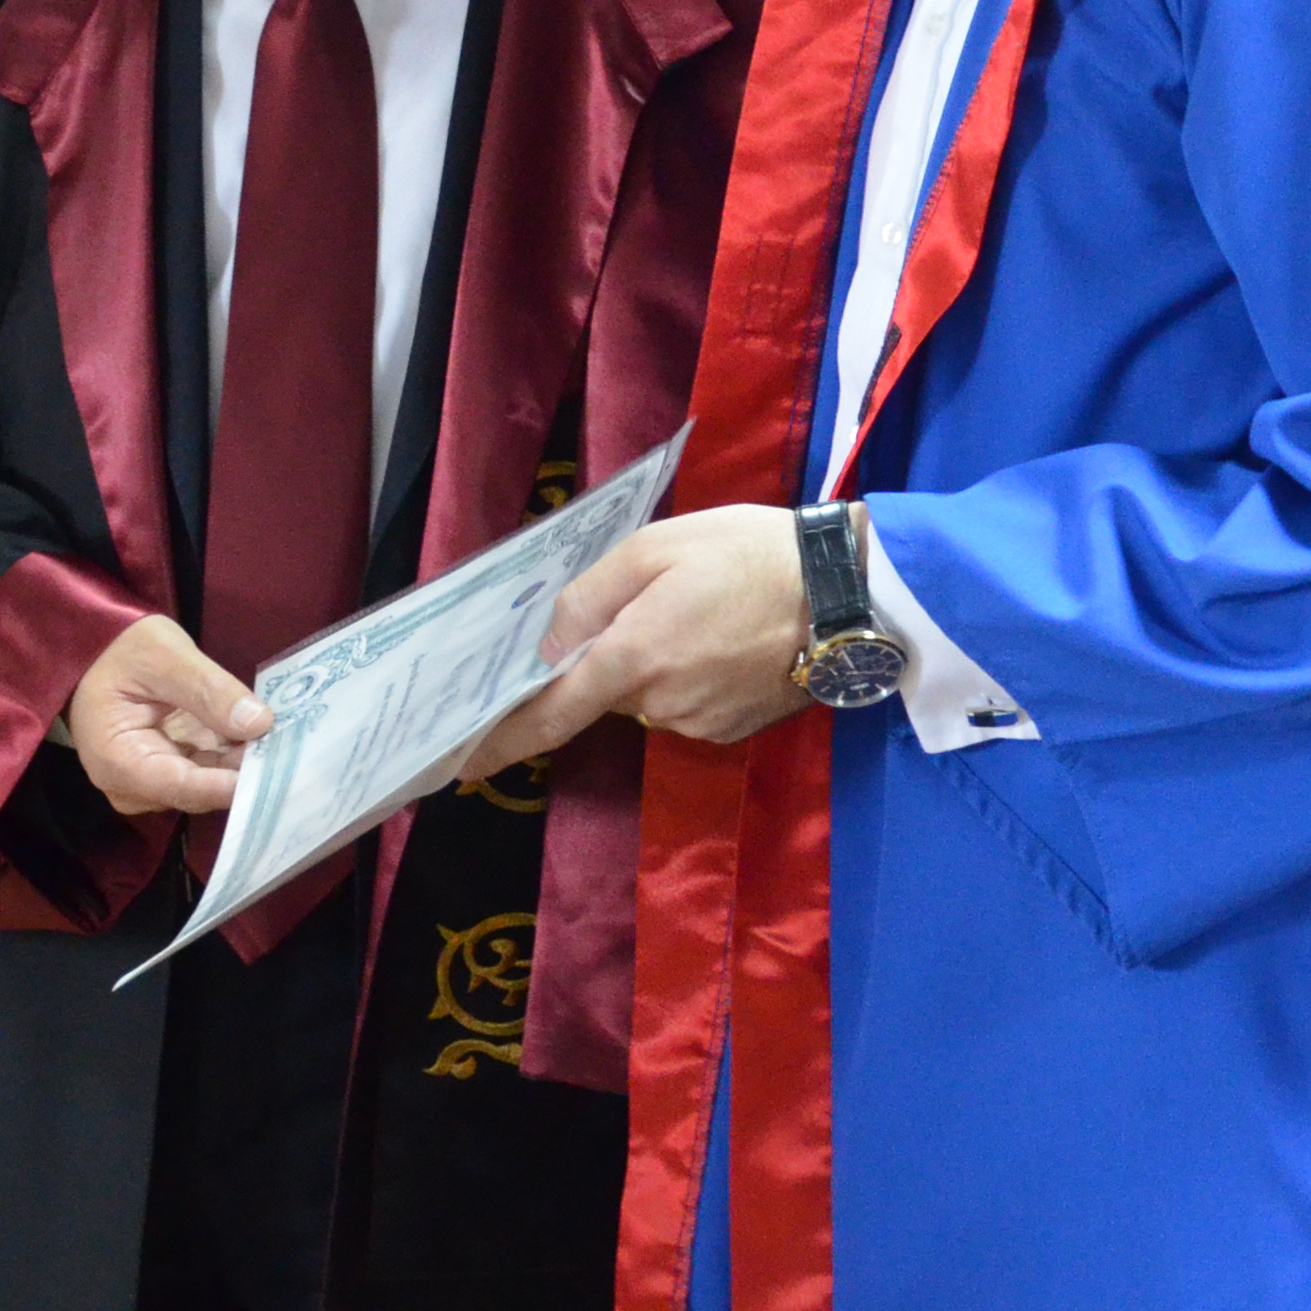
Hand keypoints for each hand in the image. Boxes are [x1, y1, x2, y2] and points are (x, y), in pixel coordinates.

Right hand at [60, 614, 271, 816]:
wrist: (97, 650)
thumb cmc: (120, 649)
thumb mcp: (165, 655)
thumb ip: (208, 690)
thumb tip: (258, 723)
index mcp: (116, 760)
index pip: (181, 786)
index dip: (229, 784)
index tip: (274, 773)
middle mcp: (131, 785)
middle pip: (198, 791)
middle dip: (244, 772)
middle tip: (294, 750)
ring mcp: (151, 783)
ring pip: (209, 785)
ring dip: (244, 764)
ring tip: (286, 741)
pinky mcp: (169, 772)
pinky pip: (208, 773)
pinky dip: (235, 756)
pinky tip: (266, 739)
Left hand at [476, 505, 813, 766]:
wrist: (850, 593)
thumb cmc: (750, 554)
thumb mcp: (659, 546)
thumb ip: (591, 595)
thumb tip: (549, 643)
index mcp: (632, 658)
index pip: (549, 714)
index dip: (500, 740)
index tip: (461, 763)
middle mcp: (658, 705)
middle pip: (603, 692)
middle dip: (609, 658)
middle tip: (650, 603)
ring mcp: (698, 723)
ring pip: (647, 697)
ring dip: (655, 663)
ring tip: (702, 611)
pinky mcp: (732, 729)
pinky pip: (686, 704)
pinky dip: (692, 676)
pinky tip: (728, 638)